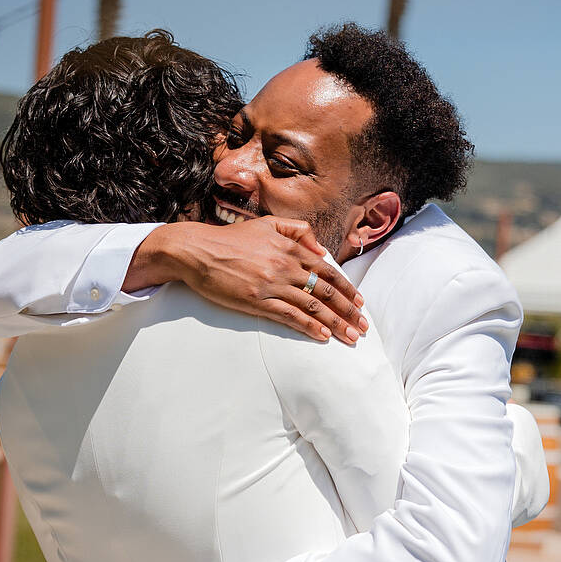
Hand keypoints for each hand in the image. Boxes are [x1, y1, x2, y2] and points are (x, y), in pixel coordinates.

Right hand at [127, 219, 368, 343]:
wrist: (197, 250)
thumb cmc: (231, 238)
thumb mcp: (267, 224)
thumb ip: (298, 230)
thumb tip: (320, 249)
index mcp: (290, 247)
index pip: (329, 271)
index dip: (348, 289)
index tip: (360, 303)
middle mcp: (286, 265)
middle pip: (327, 292)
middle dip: (349, 311)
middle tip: (363, 327)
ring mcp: (273, 284)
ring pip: (313, 306)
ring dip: (335, 324)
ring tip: (350, 337)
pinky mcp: (257, 301)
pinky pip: (290, 316)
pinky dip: (309, 327)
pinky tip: (322, 336)